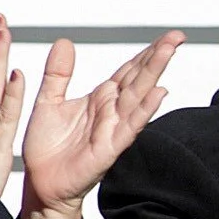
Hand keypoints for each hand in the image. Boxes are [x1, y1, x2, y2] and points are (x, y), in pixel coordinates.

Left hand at [15, 31, 184, 218]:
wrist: (41, 182)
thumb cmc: (47, 147)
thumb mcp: (48, 101)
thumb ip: (58, 73)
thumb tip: (64, 42)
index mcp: (101, 98)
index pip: (130, 70)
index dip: (148, 52)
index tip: (168, 36)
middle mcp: (112, 111)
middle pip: (139, 78)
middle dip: (158, 56)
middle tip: (177, 36)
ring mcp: (114, 128)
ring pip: (138, 96)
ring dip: (154, 74)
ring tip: (169, 52)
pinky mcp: (109, 148)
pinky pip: (129, 126)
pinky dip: (145, 110)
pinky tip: (158, 93)